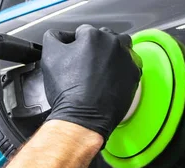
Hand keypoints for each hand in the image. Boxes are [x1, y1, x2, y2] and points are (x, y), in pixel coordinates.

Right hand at [42, 24, 141, 141]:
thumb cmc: (68, 91)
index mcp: (92, 36)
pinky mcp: (135, 75)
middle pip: (105, 38)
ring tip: (102, 69)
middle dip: (96, 48)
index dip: (77, 44)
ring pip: (121, 48)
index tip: (75, 56)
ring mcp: (127, 59)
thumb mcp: (49, 56)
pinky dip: (123, 68)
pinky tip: (112, 78)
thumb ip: (55, 37)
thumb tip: (62, 35)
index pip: (84, 32)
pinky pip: (131, 65)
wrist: (84, 118)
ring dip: (113, 54)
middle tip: (87, 65)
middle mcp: (113, 44)